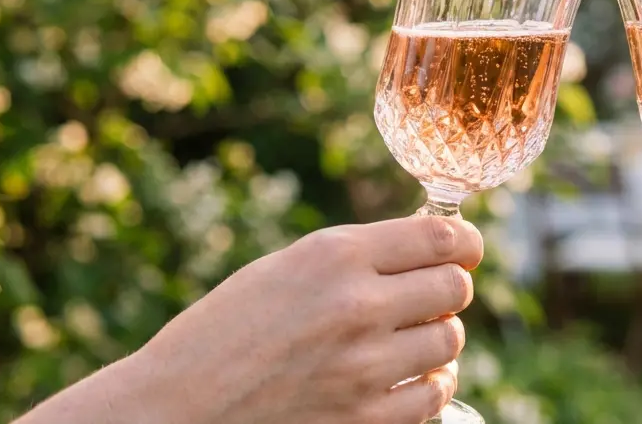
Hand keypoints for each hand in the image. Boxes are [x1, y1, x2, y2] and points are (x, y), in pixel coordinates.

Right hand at [131, 217, 481, 423]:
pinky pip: (434, 395)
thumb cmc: (227, 331)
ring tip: (403, 342)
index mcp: (335, 255)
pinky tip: (405, 379)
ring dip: (436, 339)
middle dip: (448, 290)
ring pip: (449, 341)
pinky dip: (429, 385)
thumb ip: (359, 256)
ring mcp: (364, 367)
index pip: (443, 236)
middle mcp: (356, 305)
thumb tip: (436, 247)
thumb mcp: (287, 268)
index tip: (465, 249)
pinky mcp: (365, 420)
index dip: (465, 242)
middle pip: (455, 288)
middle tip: (426, 299)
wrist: (175, 408)